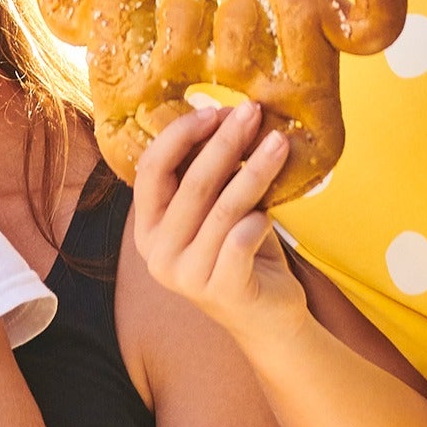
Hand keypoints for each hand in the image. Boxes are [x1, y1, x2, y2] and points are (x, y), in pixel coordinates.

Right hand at [131, 103, 306, 345]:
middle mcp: (157, 253)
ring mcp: (186, 276)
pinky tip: (270, 214)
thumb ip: (209, 174)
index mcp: (147, 228)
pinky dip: (259, 220)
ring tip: (279, 142)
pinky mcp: (221, 290)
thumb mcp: (216, 210)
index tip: (213, 110)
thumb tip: (220, 111)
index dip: (179, 135)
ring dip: (255, 170)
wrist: (267, 317)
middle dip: (225, 142)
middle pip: (191, 184)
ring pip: (223, 208)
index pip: (150, 170)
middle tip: (252, 112)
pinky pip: (241, 238)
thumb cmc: (241, 252)